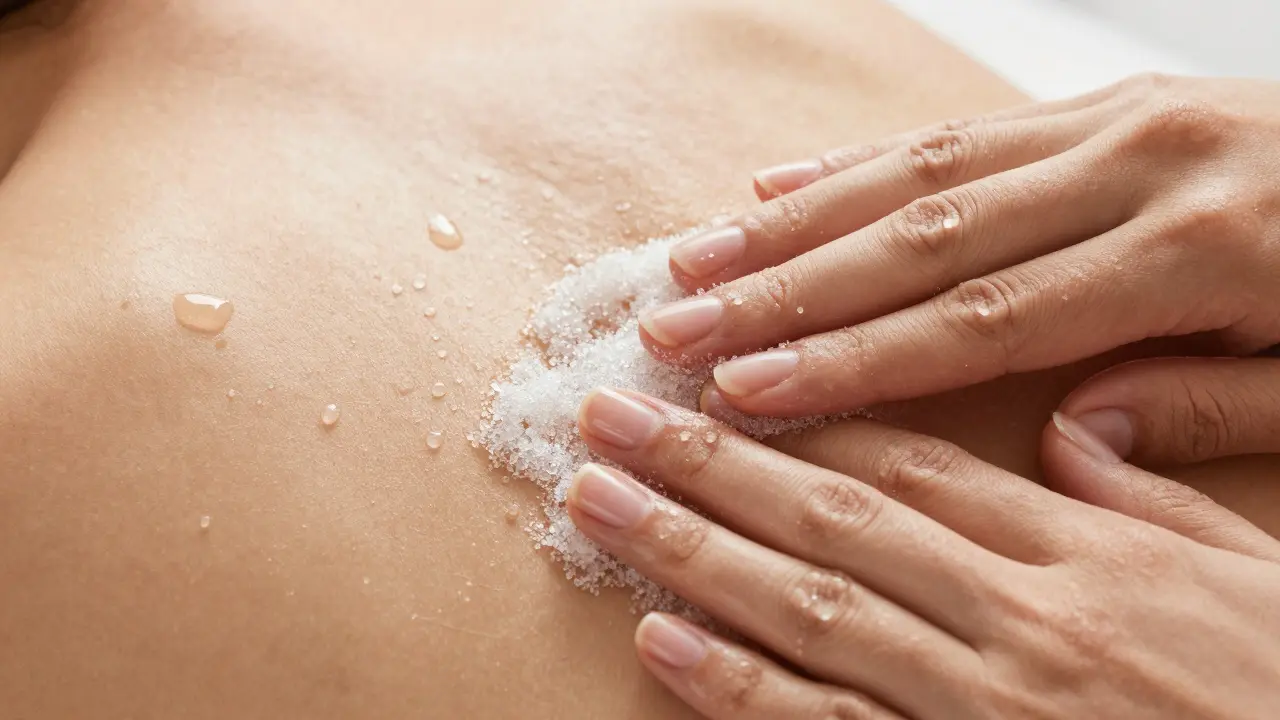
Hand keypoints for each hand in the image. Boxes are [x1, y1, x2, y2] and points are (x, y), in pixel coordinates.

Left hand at [567, 387, 1279, 717]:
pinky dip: (739, 688)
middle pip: (831, 519)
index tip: (724, 380)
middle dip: (707, 459)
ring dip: (690, 548)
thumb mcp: (1245, 572)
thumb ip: (1146, 494)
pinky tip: (661, 642)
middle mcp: (1018, 616)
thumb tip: (1071, 427)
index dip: (808, 417)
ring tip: (598, 498)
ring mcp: (983, 705)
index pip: (916, 465)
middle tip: (609, 413)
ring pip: (810, 608)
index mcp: (1084, 552)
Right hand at [636, 74, 1279, 418]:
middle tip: (674, 326)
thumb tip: (1071, 438)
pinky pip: (960, 130)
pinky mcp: (1102, 101)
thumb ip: (1206, 409)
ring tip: (692, 260)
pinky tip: (777, 188)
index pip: (983, 320)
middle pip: (923, 240)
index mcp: (1195, 250)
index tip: (747, 392)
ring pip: (921, 173)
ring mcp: (1113, 121)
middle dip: (784, 291)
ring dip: (794, 223)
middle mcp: (1135, 166)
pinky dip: (860, 162)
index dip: (855, 360)